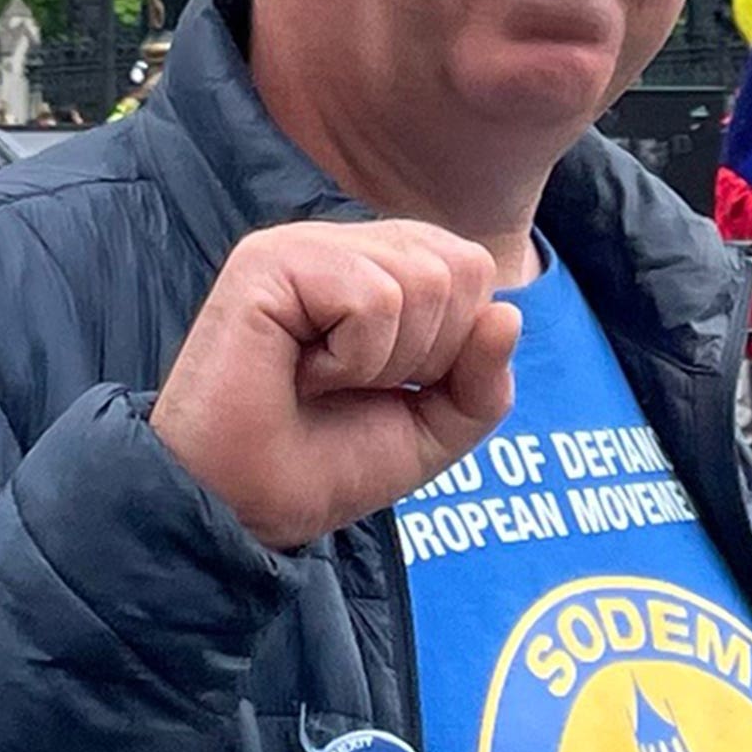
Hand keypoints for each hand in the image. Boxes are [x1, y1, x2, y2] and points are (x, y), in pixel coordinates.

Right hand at [154, 221, 518, 552]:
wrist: (244, 508)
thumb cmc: (322, 463)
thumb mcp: (430, 430)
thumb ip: (483, 382)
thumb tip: (508, 315)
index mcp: (379, 264)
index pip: (474, 268)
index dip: (457, 348)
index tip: (390, 389)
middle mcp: (343, 243)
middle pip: (461, 267)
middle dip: (428, 354)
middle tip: (355, 386)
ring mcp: (303, 245)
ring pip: (422, 280)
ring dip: (385, 362)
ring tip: (324, 380)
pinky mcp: (269, 261)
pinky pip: (372, 298)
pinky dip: (352, 360)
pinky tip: (300, 373)